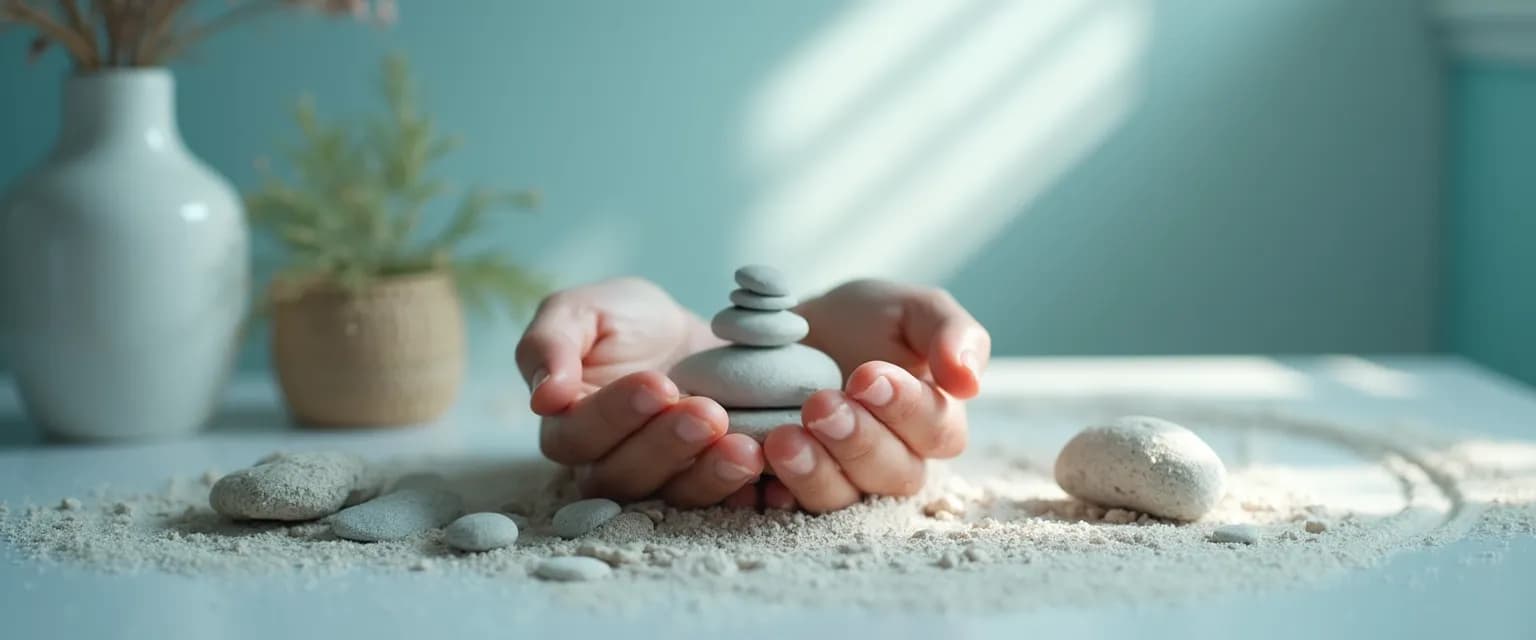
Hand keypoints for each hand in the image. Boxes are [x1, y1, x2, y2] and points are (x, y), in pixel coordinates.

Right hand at [515, 277, 765, 506]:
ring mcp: (662, 481)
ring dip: (709, 474)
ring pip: (674, 495)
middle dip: (667, 445)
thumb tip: (545, 397)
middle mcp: (609, 464)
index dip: (615, 415)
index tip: (657, 384)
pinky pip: (723, 501)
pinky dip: (745, 490)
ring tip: (744, 448)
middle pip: (625, 476)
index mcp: (569, 425)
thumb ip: (549, 344)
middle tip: (706, 413)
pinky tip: (767, 470)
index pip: (579, 435)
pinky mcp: (708, 485)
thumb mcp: (581, 310)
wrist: (694, 334)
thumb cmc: (626, 320)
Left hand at [759, 279, 990, 512]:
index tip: (868, 375)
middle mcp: (891, 464)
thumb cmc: (861, 322)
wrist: (785, 332)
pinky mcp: (788, 492)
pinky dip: (769, 492)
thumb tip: (969, 380)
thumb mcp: (908, 308)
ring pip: (839, 499)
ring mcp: (840, 484)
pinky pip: (782, 509)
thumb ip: (950, 331)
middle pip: (892, 475)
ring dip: (814, 471)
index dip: (906, 408)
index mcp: (931, 423)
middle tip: (820, 404)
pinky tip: (753, 466)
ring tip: (783, 437)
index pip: (937, 432)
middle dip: (857, 440)